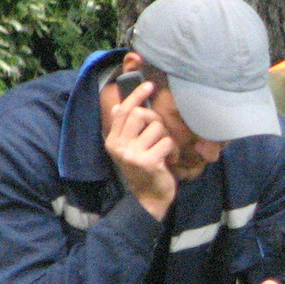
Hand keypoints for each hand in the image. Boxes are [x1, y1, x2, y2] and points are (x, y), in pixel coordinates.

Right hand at [103, 78, 175, 219]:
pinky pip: (167, 142)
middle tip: (159, 133)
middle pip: (140, 114)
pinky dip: (172, 149)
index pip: (123, 111)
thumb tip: (116, 107)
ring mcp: (132, 154)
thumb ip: (123, 129)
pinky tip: (168, 160)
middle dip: (155, 120)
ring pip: (157, 128)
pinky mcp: (148, 162)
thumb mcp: (128, 149)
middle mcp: (119, 146)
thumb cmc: (142, 170)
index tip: (149, 85)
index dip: (136, 96)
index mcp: (112, 140)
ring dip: (164, 137)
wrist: (148, 198)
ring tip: (162, 151)